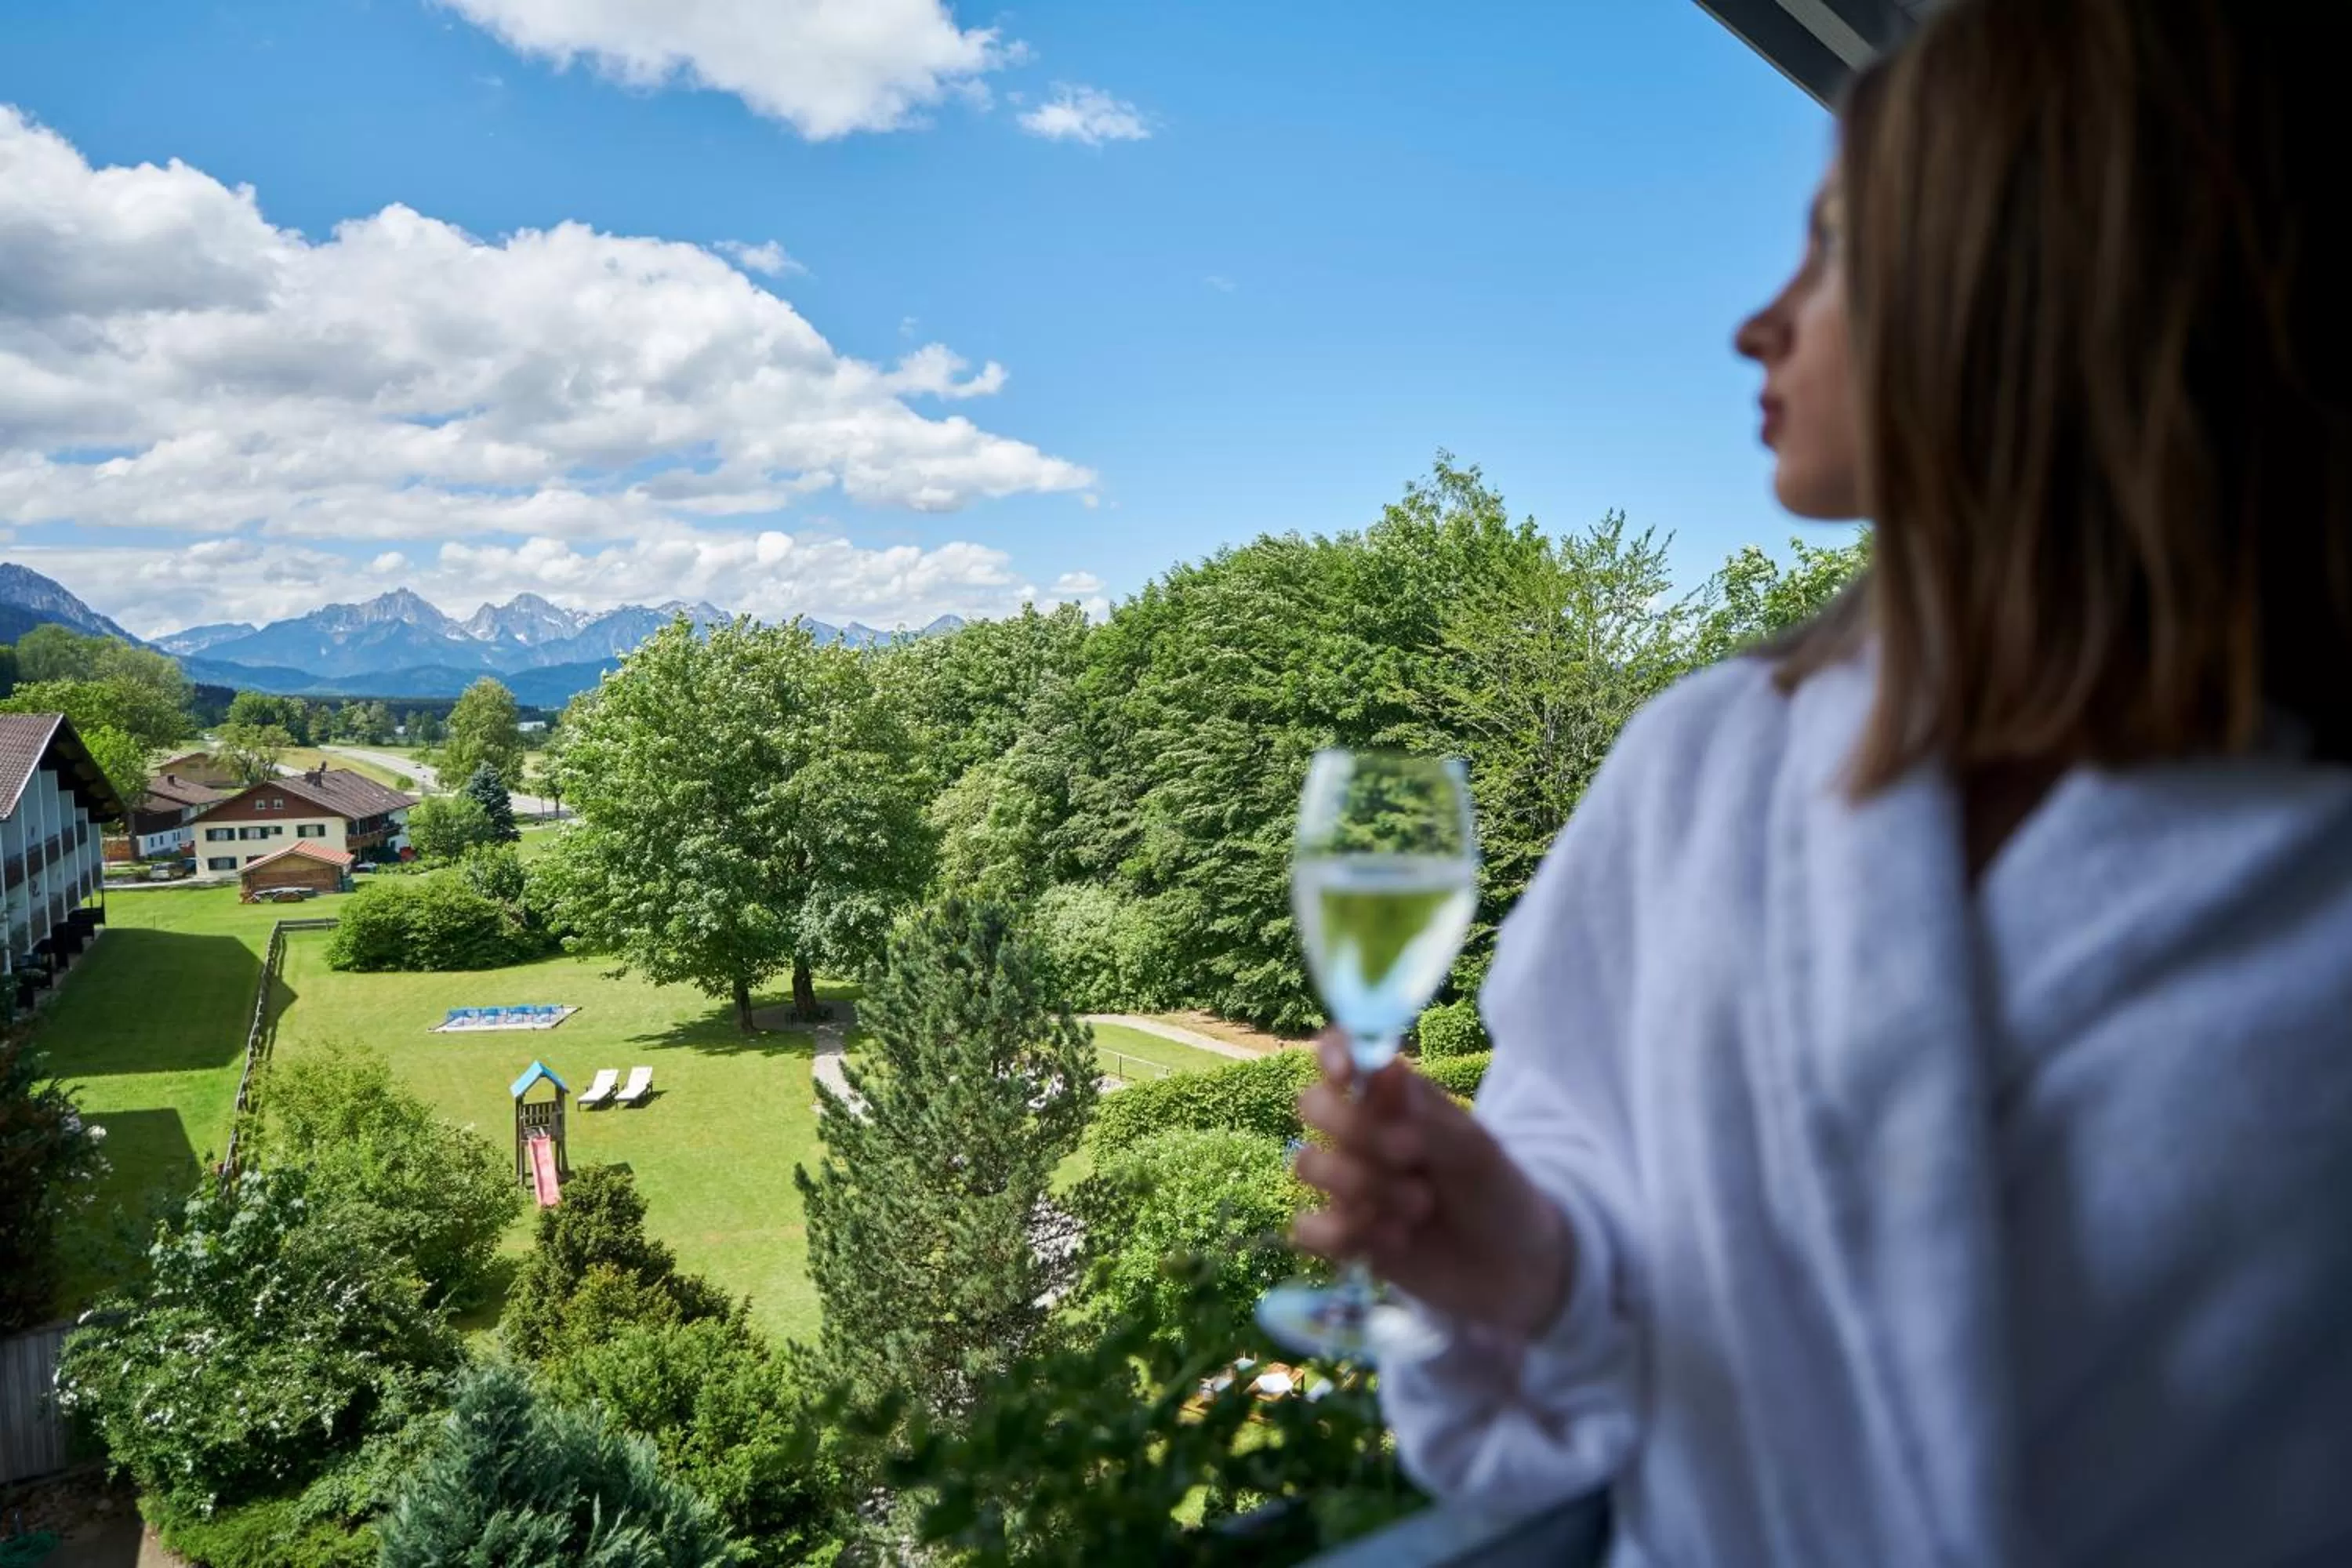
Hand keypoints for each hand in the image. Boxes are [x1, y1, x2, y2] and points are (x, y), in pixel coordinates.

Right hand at [1292, 1032, 1572, 1338]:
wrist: (1514, 1269)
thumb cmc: (1497, 1192)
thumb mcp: (1474, 1150)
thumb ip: (1425, 1114)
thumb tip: (1382, 1067)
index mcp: (1394, 1097)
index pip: (1343, 1053)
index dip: (1333, 1054)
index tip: (1348, 1076)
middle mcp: (1361, 1132)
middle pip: (1311, 1104)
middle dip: (1356, 1131)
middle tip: (1412, 1155)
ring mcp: (1346, 1182)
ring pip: (1308, 1163)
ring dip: (1366, 1187)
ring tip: (1420, 1209)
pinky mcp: (1341, 1233)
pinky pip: (1306, 1227)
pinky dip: (1347, 1236)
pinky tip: (1393, 1243)